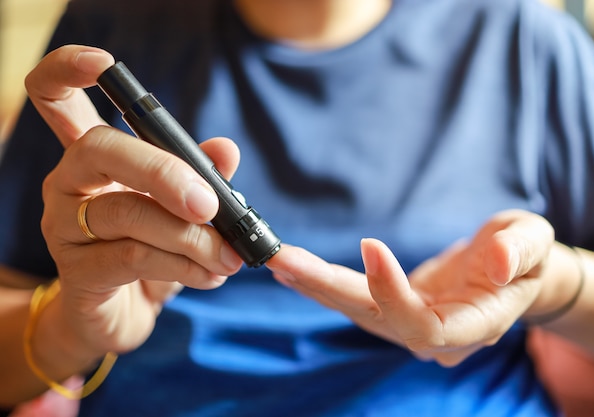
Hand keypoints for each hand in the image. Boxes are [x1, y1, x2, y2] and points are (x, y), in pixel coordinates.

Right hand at [28, 45, 242, 358]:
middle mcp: (69, 183)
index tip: (103, 62)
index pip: (58, 99)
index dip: (69, 71)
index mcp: (94, 158)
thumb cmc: (153, 251)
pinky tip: (210, 275)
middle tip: (210, 204)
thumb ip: (203, 177)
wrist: (125, 314)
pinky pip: (134, 257)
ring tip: (228, 257)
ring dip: (191, 237)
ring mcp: (66, 226)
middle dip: (165, 171)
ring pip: (129, 212)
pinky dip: (184, 266)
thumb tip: (227, 149)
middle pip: (100, 149)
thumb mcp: (183, 210)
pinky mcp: (77, 270)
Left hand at [267, 209, 553, 365]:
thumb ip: (521, 251)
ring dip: (315, 286)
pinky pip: (354, 299)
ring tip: (277, 261)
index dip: (392, 290)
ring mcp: (410, 324)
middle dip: (327, 289)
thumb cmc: (524, 256)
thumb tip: (498, 261)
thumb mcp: (534, 242)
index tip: (370, 243)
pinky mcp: (394, 309)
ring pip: (356, 310)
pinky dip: (323, 283)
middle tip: (283, 261)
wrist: (512, 272)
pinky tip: (292, 269)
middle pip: (374, 319)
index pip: (424, 323)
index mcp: (473, 324)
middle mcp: (434, 335)